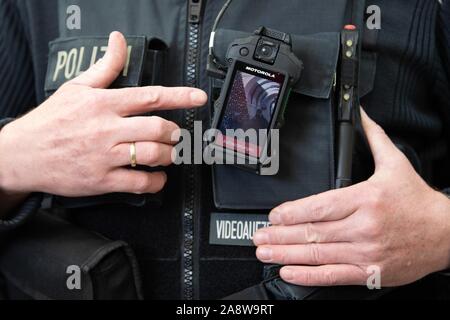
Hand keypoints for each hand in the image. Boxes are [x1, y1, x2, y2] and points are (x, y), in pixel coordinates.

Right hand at [0, 32, 206, 196]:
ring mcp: (104, 155)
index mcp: (104, 103)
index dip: (180, 96)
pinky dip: (156, 182)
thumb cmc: (51, 120)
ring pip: (152, 154)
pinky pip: (139, 182)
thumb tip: (119, 42)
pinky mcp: (101, 179)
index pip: (150, 96)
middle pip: (158, 128)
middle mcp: (107, 129)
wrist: (22, 154)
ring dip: (169, 155)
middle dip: (174, 133)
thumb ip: (105, 67)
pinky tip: (158, 177)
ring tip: (169, 154)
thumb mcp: (76, 88)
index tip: (199, 98)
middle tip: (176, 135)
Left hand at [254, 109, 449, 286]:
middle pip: (314, 231)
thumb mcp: (395, 163)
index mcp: (366, 198)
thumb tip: (361, 113)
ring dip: (286, 254)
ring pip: (319, 254)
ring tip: (265, 252)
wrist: (446, 233)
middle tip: (258, 235)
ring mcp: (367, 252)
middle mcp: (364, 226)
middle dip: (281, 235)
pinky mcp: (371, 273)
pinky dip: (309, 276)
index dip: (293, 212)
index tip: (273, 215)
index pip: (321, 206)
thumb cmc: (417, 200)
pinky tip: (289, 272)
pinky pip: (334, 276)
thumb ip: (373, 137)